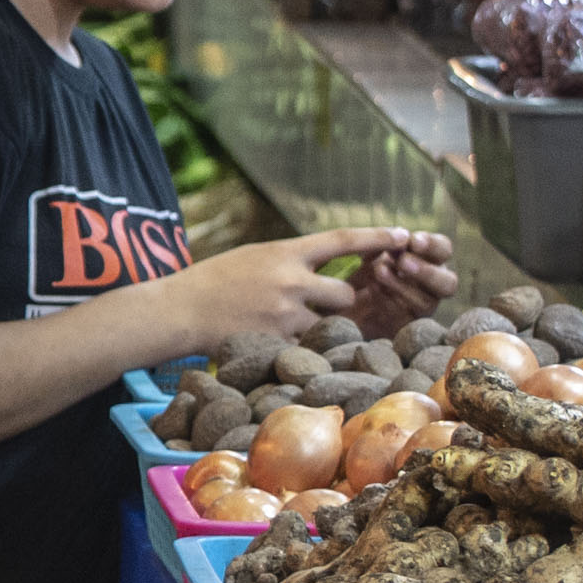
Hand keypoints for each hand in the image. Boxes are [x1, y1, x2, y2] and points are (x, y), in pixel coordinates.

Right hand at [167, 227, 427, 345]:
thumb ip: (290, 260)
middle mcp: (291, 280)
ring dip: (317, 328)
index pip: (343, 240)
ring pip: (327, 324)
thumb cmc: (212, 280)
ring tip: (286, 328)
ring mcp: (285, 314)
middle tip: (318, 308)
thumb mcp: (254, 256)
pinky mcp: (277, 342)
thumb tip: (322, 262)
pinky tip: (273, 344)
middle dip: (339, 303)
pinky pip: (305, 348)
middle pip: (345, 293)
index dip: (377, 238)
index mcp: (286, 252)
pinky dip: (297, 348)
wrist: (178, 309)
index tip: (404, 234)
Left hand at [342, 231, 459, 338]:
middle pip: (448, 283)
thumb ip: (386, 242)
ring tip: (379, 271)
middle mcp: (433, 286)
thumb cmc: (366, 268)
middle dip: (426, 271)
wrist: (345, 301)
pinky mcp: (405, 326)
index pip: (444, 250)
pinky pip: (403, 317)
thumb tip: (399, 235)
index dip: (432, 245)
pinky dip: (386, 301)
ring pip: (426, 302)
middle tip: (402, 261)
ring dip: (402, 286)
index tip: (413, 241)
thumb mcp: (373, 251)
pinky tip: (371, 288)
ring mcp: (422, 308)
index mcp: (431, 260)